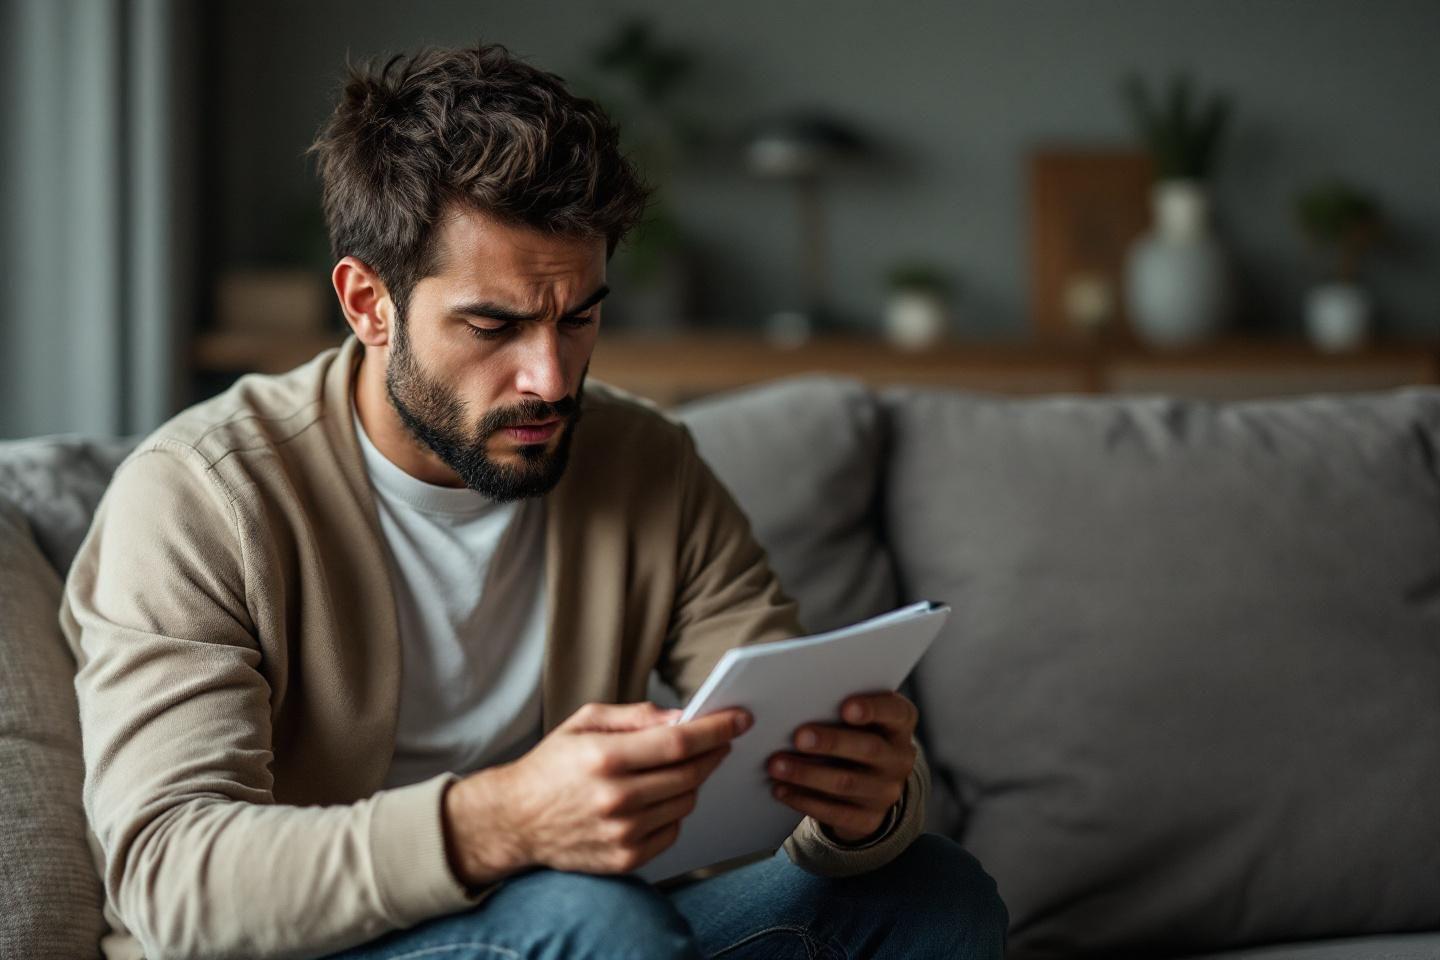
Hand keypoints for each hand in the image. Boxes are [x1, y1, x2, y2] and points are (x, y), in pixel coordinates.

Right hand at [442, 701, 750, 883]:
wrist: (515, 820)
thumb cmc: (552, 765)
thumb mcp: (584, 722)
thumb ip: (635, 716)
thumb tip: (682, 716)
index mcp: (604, 757)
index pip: (679, 742)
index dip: (716, 728)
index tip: (739, 718)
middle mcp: (615, 798)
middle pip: (690, 773)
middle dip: (713, 752)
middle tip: (720, 740)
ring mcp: (621, 833)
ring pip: (685, 802)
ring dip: (692, 781)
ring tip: (679, 768)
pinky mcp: (625, 859)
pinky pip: (672, 831)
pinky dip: (674, 811)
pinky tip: (658, 798)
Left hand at [767, 691, 917, 843]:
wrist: (868, 783)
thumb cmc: (854, 734)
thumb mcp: (859, 718)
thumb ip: (837, 706)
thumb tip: (795, 702)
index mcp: (900, 724)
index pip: (895, 712)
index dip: (873, 709)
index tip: (846, 707)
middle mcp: (899, 758)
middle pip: (869, 749)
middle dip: (832, 742)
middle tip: (799, 737)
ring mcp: (886, 791)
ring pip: (846, 783)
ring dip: (807, 774)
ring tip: (776, 765)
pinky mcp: (868, 819)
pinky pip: (835, 813)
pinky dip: (804, 800)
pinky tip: (781, 789)